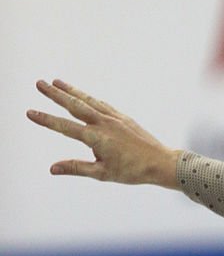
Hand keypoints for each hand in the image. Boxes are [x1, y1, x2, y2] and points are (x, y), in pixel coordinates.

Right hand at [26, 79, 180, 187]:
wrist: (160, 162)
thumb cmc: (132, 171)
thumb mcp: (103, 174)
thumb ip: (76, 168)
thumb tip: (52, 168)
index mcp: (96, 138)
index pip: (65, 127)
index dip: (46, 120)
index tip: (30, 112)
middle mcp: (103, 123)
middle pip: (74, 105)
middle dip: (55, 94)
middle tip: (39, 83)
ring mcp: (114, 117)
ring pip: (87, 100)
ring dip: (71, 90)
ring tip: (56, 81)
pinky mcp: (122, 117)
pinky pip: (101, 104)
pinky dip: (89, 97)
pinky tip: (82, 95)